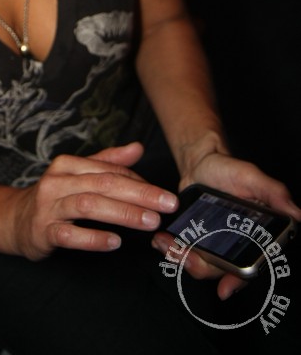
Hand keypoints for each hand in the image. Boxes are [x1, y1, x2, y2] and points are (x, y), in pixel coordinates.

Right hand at [7, 142, 178, 260]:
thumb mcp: (78, 175)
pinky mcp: (42, 231)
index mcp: (68, 165)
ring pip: (88, 205)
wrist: (14, 220)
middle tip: (166, 205)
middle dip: (139, 194)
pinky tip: (114, 242)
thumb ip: (108, 162)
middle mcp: (57, 181)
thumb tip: (138, 147)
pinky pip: (69, 234)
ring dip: (122, 213)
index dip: (139, 182)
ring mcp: (48, 206)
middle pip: (103, 184)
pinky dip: (92, 238)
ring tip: (149, 222)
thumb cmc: (54, 197)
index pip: (109, 170)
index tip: (164, 195)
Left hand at [152, 152, 300, 298]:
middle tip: (184, 254)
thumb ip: (273, 193)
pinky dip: (174, 250)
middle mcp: (238, 244)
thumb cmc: (229, 169)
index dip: (240, 280)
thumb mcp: (251, 177)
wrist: (200, 162)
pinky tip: (163, 241)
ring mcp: (216, 243)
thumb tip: (296, 213)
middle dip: (201, 266)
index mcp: (257, 235)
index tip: (225, 288)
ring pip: (202, 265)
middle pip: (222, 271)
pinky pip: (187, 253)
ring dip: (183, 259)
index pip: (253, 264)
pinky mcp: (197, 238)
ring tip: (167, 244)